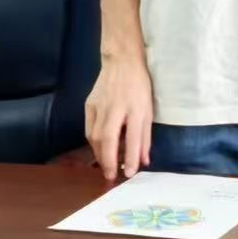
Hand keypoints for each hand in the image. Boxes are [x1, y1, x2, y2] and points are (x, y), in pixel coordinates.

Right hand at [85, 53, 153, 180]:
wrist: (121, 61)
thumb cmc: (139, 86)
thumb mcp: (148, 110)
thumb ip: (145, 137)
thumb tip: (144, 161)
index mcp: (134, 107)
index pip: (132, 137)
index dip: (131, 157)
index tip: (130, 174)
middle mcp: (115, 107)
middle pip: (108, 139)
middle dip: (108, 161)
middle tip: (111, 177)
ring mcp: (99, 105)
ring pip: (95, 136)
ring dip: (99, 154)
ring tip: (106, 166)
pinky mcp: (89, 105)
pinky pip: (89, 129)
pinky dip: (93, 143)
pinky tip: (99, 150)